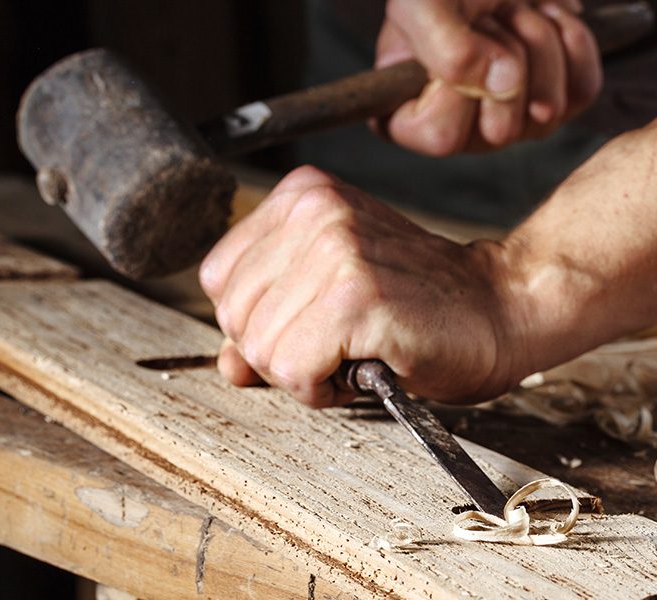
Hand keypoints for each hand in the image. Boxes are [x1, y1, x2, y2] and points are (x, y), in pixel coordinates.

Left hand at [200, 165, 525, 407]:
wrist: (499, 310)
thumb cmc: (418, 306)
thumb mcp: (328, 299)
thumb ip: (268, 323)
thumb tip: (227, 364)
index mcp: (300, 196)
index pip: (218, 277)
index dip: (255, 319)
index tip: (307, 322)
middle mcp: (313, 211)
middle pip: (232, 315)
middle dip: (276, 351)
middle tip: (335, 344)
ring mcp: (334, 250)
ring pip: (257, 348)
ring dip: (302, 372)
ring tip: (352, 352)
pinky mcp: (357, 297)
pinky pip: (293, 370)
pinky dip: (322, 389)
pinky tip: (363, 366)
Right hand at [373, 0, 601, 154]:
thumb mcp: (421, 4)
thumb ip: (446, 48)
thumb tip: (504, 85)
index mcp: (411, 121)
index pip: (442, 136)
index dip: (459, 84)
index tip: (456, 34)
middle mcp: (461, 133)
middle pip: (502, 128)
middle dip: (505, 53)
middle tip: (488, 17)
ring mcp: (510, 123)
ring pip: (547, 108)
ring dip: (537, 40)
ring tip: (512, 12)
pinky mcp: (555, 100)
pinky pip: (582, 90)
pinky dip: (573, 42)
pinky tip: (545, 17)